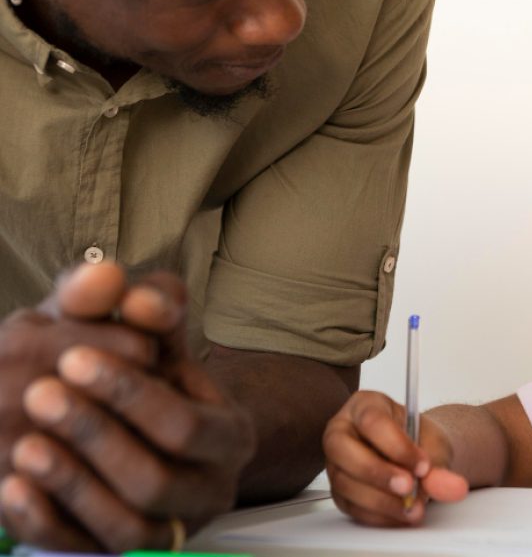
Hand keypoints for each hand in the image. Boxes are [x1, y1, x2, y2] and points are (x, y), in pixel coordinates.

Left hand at [0, 264, 256, 551]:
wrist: (157, 429)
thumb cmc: (153, 374)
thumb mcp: (152, 331)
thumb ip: (141, 301)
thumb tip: (116, 282)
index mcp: (230, 435)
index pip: (185, 427)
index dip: (128, 396)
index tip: (73, 357)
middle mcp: (211, 489)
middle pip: (156, 481)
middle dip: (95, 438)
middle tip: (39, 394)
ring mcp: (170, 529)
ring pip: (128, 527)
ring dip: (73, 485)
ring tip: (25, 445)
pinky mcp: (127, 553)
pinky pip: (88, 553)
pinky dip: (48, 523)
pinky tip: (14, 486)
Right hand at [325, 390, 467, 526]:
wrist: (417, 456)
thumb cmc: (419, 440)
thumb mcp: (435, 445)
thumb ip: (440, 465)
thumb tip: (451, 488)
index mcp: (365, 405)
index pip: (372, 421)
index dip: (396, 446)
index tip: (422, 465)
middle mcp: (342, 430)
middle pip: (343, 449)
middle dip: (377, 472)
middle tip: (408, 487)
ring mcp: (336, 462)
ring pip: (344, 482)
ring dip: (380, 500)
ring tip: (412, 508)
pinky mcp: (340, 490)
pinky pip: (350, 506)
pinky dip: (378, 515)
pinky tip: (401, 515)